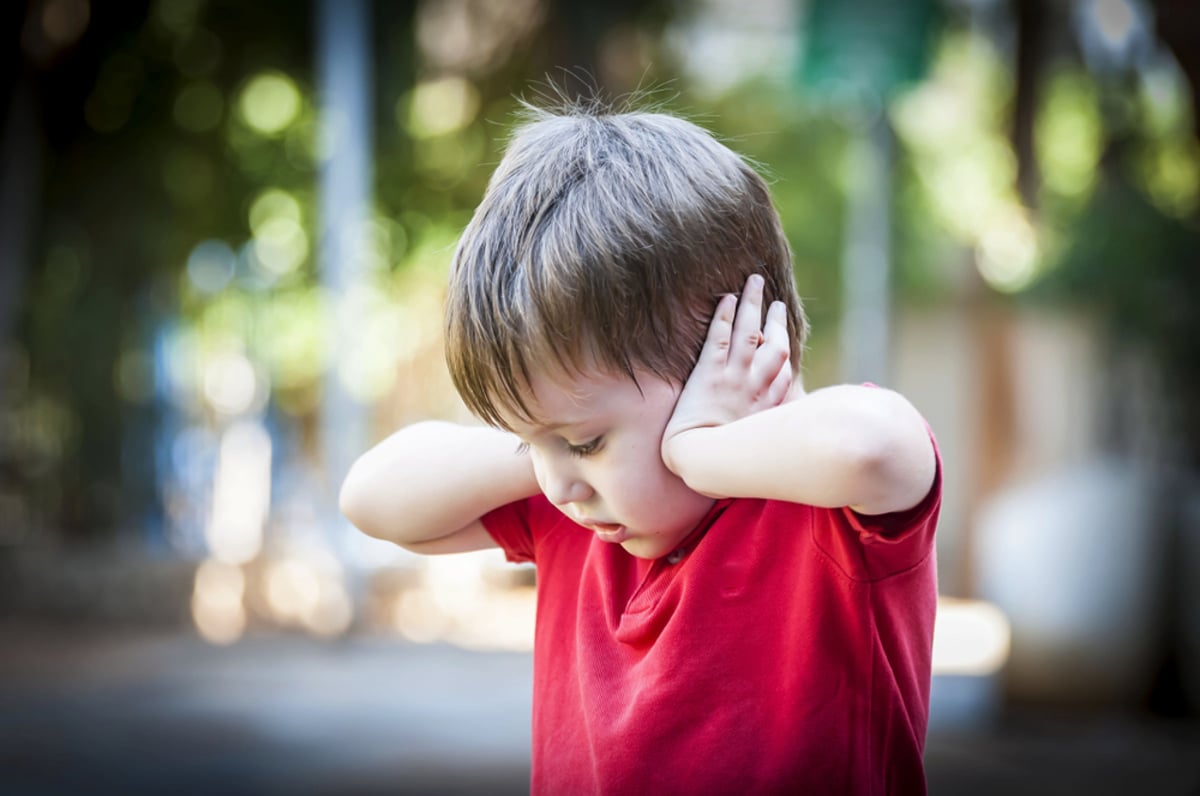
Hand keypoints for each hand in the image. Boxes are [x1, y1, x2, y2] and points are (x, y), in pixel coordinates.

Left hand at [661, 274, 793, 474]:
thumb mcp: (759, 451)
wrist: (701, 461)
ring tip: (755, 280)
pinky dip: (724, 316)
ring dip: (753, 303)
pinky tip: (727, 298)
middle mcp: (757, 385)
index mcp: (769, 404)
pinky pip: (719, 338)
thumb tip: (776, 438)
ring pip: (749, 331)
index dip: (785, 349)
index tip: (783, 337)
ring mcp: (734, 376)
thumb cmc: (727, 462)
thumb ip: (769, 437)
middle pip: (774, 343)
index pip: (784, 370)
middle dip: (776, 319)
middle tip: (777, 301)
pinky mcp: (709, 373)